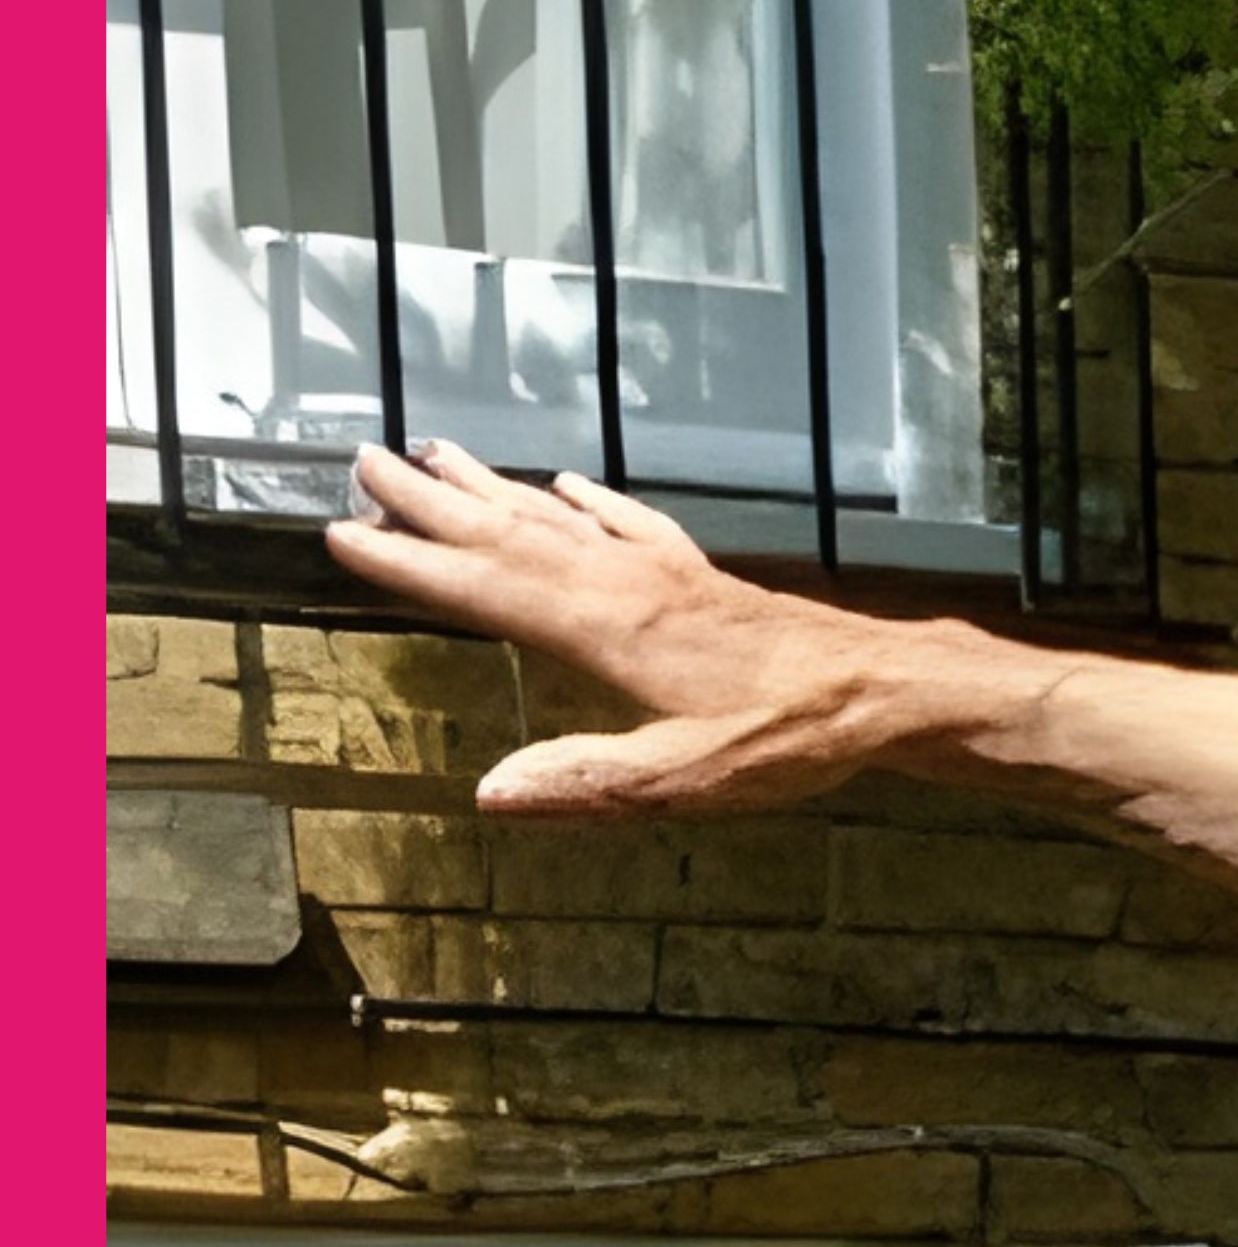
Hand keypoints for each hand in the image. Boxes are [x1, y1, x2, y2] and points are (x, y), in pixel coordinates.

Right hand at [317, 445, 1015, 815]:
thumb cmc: (793, 736)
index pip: (482, 589)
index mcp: (605, 630)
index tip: (341, 533)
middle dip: (430, 499)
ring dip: (493, 485)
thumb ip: (587, 784)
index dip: (409, 564)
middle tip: (361, 459)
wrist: (887, 691)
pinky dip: (588, 498)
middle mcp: (625, 585)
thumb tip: (488, 794)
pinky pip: (630, 522)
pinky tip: (568, 481)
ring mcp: (666, 573)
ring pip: (559, 515)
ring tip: (436, 452)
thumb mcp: (687, 780)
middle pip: (507, 532)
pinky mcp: (704, 577)